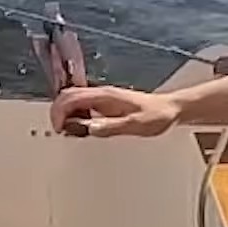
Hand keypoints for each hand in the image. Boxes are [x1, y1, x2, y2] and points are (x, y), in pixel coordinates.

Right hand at [51, 86, 181, 137]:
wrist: (170, 109)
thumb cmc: (157, 115)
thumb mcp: (135, 124)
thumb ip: (111, 127)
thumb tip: (89, 128)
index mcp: (105, 95)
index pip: (71, 97)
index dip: (59, 112)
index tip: (59, 128)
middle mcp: (101, 94)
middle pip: (67, 95)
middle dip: (57, 112)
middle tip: (59, 131)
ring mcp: (103, 99)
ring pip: (72, 100)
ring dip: (65, 114)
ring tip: (68, 131)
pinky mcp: (106, 105)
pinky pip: (83, 107)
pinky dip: (75, 116)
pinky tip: (81, 129)